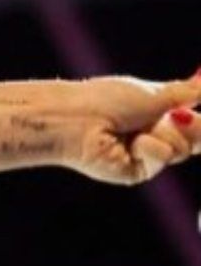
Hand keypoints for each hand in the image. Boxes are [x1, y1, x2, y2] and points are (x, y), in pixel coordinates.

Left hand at [64, 73, 200, 184]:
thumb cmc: (106, 100)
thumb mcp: (153, 92)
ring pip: (181, 149)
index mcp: (154, 112)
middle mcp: (151, 134)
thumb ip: (185, 92)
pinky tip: (129, 143)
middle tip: (174, 117)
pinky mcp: (137, 172)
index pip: (193, 122)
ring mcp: (144, 155)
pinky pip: (162, 159)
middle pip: (194, 140)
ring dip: (163, 133)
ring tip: (136, 127)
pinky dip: (149, 147)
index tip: (194, 111)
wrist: (77, 120)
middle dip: (192, 127)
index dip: (199, 122)